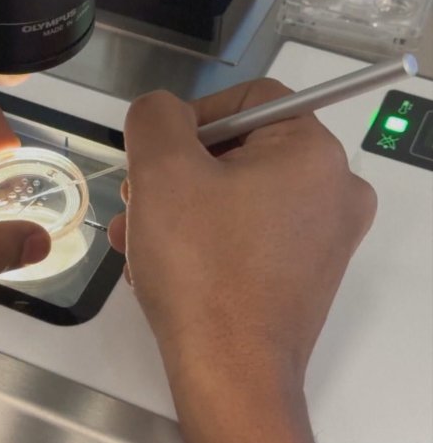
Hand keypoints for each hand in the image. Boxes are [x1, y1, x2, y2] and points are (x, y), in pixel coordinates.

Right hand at [108, 80, 375, 442]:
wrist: (228, 370)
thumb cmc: (203, 271)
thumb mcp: (161, 170)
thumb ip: (155, 117)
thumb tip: (162, 114)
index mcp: (313, 153)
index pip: (249, 100)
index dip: (191, 117)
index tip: (155, 152)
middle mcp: (332, 192)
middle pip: (239, 152)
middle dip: (177, 172)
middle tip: (139, 199)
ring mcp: (320, 239)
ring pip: (235, 197)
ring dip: (179, 209)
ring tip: (137, 237)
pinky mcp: (301, 275)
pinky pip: (245, 235)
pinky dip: (202, 240)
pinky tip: (163, 264)